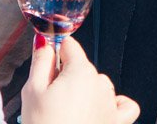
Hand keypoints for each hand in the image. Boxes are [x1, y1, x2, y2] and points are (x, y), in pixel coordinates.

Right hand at [21, 36, 138, 123]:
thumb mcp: (32, 90)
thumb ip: (40, 61)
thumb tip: (45, 41)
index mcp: (80, 71)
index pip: (69, 46)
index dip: (56, 54)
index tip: (47, 66)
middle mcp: (100, 83)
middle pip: (83, 67)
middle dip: (67, 77)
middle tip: (51, 98)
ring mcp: (111, 103)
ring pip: (99, 85)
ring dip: (86, 91)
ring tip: (68, 111)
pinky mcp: (117, 122)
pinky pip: (123, 105)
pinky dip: (114, 104)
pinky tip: (100, 110)